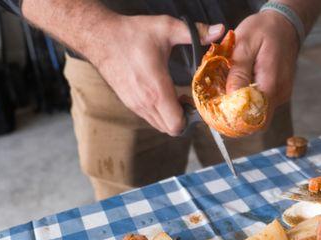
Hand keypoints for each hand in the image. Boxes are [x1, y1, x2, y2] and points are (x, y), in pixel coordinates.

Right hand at [86, 15, 224, 135]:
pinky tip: (165, 95)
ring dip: (172, 117)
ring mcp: (135, 105)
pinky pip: (150, 118)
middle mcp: (145, 102)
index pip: (177, 125)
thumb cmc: (131, 34)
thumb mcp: (166, 28)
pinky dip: (161, 113)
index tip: (197, 104)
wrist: (100, 37)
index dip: (192, 119)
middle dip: (185, 120)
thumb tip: (220, 31)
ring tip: (178, 97)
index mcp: (156, 89)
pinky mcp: (129, 103)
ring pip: (160, 126)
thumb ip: (194, 32)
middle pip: (171, 130)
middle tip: (190, 101)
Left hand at [226, 11, 299, 118]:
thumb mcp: (245, 43)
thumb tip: (231, 96)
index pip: (254, 116)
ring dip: (241, 106)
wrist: (285, 24)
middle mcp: (280, 94)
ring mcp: (281, 95)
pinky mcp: (279, 93)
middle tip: (219, 102)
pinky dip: (249, 99)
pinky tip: (240, 86)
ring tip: (228, 90)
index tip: (219, 110)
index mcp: (271, 82)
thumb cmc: (264, 30)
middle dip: (236, 115)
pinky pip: (262, 103)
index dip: (235, 118)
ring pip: (258, 112)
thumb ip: (238, 71)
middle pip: (256, 119)